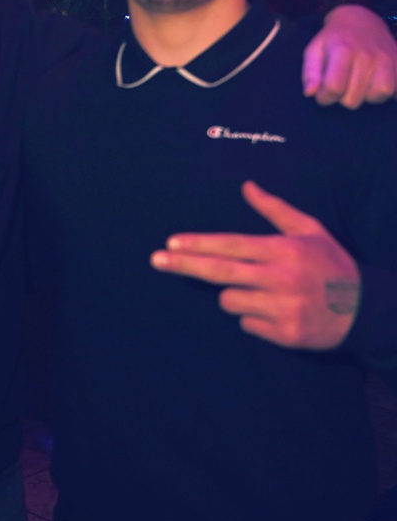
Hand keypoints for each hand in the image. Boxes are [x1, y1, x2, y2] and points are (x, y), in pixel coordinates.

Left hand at [150, 181, 359, 348]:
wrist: (364, 309)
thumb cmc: (330, 264)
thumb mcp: (309, 230)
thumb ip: (274, 209)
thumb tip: (247, 186)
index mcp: (284, 250)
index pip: (231, 245)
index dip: (199, 245)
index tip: (171, 243)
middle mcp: (280, 278)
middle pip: (220, 272)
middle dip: (184, 265)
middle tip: (156, 260)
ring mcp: (281, 308)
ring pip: (230, 301)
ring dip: (235, 296)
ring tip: (263, 292)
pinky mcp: (284, 334)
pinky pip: (247, 325)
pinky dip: (253, 318)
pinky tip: (276, 312)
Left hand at [303, 5, 396, 107]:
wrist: (362, 20)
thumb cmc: (334, 40)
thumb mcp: (315, 50)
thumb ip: (310, 72)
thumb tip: (309, 93)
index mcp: (343, 49)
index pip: (334, 87)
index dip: (324, 97)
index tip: (323, 92)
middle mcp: (367, 54)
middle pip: (353, 98)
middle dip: (343, 97)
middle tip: (342, 83)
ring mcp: (387, 58)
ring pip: (377, 95)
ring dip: (365, 96)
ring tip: (359, 84)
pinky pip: (394, 90)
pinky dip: (383, 92)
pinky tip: (374, 83)